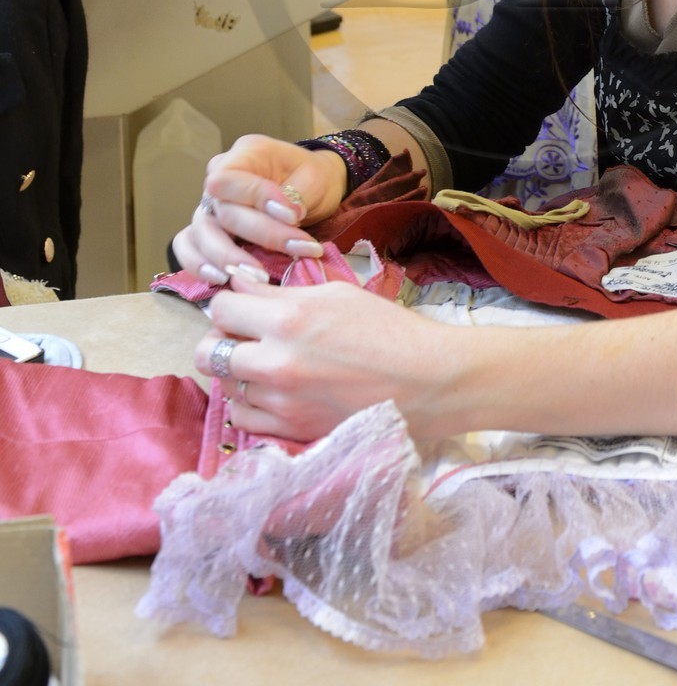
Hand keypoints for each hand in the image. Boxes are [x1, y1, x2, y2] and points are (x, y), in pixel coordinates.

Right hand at [171, 134, 346, 285]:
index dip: (257, 198)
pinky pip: (187, 246)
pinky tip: (221, 280)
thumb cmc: (311, 180)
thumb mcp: (314, 177)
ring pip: (200, 233)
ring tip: (256, 276)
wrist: (310, 190)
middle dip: (261, 234)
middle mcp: (219, 178)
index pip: (231, 177)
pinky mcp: (207, 230)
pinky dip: (198, 264)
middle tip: (297, 249)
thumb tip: (288, 217)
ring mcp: (210, 204)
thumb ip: (297, 195)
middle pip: (223, 211)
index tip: (293, 216)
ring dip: (227, 258)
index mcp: (245, 154)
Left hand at [195, 274, 459, 442]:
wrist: (426, 381)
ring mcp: (280, 402)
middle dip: (221, 338)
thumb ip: (282, 293)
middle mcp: (275, 362)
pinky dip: (250, 403)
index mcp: (288, 319)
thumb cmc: (389, 329)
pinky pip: (242, 417)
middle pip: (208, 351)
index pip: (222, 306)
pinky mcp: (290, 430)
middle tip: (244, 335)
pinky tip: (273, 390)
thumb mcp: (337, 295)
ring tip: (266, 363)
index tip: (244, 305)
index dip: (230, 303)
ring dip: (238, 372)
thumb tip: (241, 287)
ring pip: (225, 386)